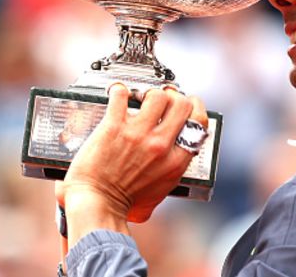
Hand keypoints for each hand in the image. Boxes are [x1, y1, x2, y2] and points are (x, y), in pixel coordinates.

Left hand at [55, 84, 207, 245]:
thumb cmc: (121, 206)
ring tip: (141, 96)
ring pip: (157, 95)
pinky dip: (119, 90)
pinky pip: (122, 95)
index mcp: (175, 161)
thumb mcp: (157, 196)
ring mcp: (138, 133)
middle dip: (175, 96)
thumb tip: (163, 176)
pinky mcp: (114, 126)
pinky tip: (117, 93)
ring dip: (150, 92)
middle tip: (165, 97)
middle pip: (182, 103)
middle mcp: (160, 144)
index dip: (196, 107)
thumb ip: (165, 181)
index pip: (198, 123)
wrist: (96, 204)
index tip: (189, 103)